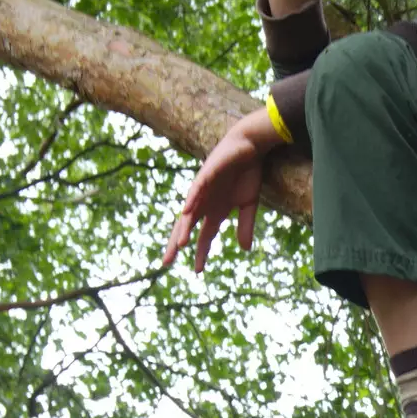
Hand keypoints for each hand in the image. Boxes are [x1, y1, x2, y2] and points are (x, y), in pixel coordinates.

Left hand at [163, 117, 268, 272]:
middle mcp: (204, 202)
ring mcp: (202, 188)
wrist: (249, 146)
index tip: (198, 271)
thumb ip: (245, 227)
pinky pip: (197, 188)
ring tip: (180, 244)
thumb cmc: (248, 173)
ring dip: (184, 228)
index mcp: (215, 210)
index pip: (204, 236)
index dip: (200, 253)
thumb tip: (245, 250)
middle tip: (166, 263)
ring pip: (189, 211)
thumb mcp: (250, 205)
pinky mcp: (206, 173)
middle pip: (187, 227)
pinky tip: (187, 212)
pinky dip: (192, 200)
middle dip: (177, 245)